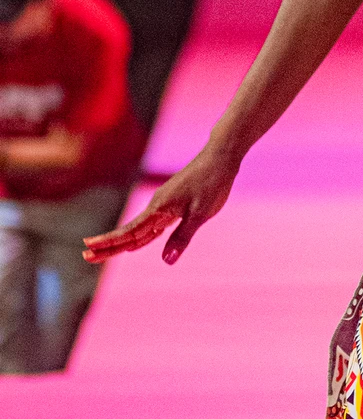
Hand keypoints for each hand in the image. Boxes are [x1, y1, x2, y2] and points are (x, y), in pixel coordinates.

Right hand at [83, 148, 238, 266]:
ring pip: (138, 228)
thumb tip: (167, 262)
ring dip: (121, 242)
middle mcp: (157, 205)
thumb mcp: (201, 214)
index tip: (89, 250)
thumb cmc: (212, 183)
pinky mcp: (170, 203)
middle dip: (108, 245)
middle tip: (86, 256)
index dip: (110, 243)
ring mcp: (162, 204)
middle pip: (129, 231)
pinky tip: (135, 244)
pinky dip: (139, 236)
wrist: (220, 157)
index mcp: (160, 208)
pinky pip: (150, 224)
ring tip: (102, 252)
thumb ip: (182, 237)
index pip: (131, 232)